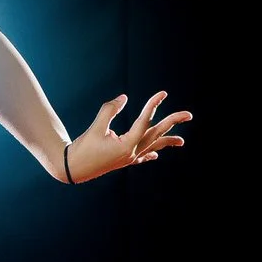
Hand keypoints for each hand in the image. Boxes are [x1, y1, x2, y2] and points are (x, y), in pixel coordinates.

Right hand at [64, 91, 190, 183]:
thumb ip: (109, 110)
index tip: (163, 93)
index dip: (154, 105)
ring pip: (153, 147)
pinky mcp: (123, 161)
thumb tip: (123, 98)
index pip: (145, 121)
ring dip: (167, 142)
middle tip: (188, 115)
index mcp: (127, 145)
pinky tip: (157, 155)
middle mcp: (132, 153)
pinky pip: (142, 157)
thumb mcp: (95, 127)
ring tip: (182, 141)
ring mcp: (129, 159)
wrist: (72, 168)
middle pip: (157, 135)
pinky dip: (151, 154)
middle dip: (173, 124)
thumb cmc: (83, 147)